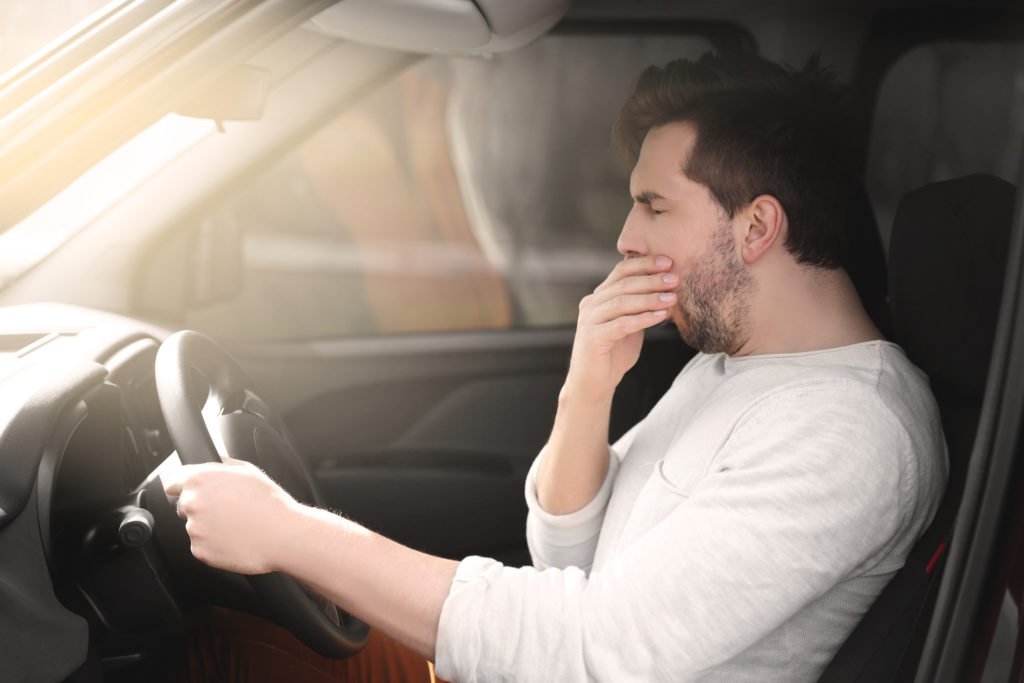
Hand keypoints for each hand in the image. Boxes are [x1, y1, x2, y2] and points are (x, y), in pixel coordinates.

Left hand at [162, 458, 300, 574]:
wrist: (282, 534)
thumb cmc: (270, 503)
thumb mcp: (248, 470)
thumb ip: (221, 465)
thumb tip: (212, 465)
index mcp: (201, 479)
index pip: (174, 481)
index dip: (183, 486)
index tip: (191, 492)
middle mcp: (193, 503)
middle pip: (184, 505)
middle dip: (200, 507)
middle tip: (226, 511)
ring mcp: (195, 528)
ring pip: (194, 526)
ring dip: (209, 527)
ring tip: (235, 526)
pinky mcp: (200, 550)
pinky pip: (201, 546)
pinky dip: (214, 544)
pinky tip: (234, 539)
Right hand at [566, 255, 677, 401]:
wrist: (594, 383)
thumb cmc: (614, 353)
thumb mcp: (630, 324)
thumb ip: (640, 306)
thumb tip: (666, 287)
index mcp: (599, 296)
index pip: (621, 271)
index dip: (644, 264)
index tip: (668, 262)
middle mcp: (591, 304)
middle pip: (623, 284)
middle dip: (652, 280)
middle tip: (675, 279)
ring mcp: (589, 320)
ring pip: (622, 302)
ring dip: (650, 298)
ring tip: (672, 298)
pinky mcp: (592, 338)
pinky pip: (621, 324)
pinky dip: (643, 319)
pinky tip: (661, 316)